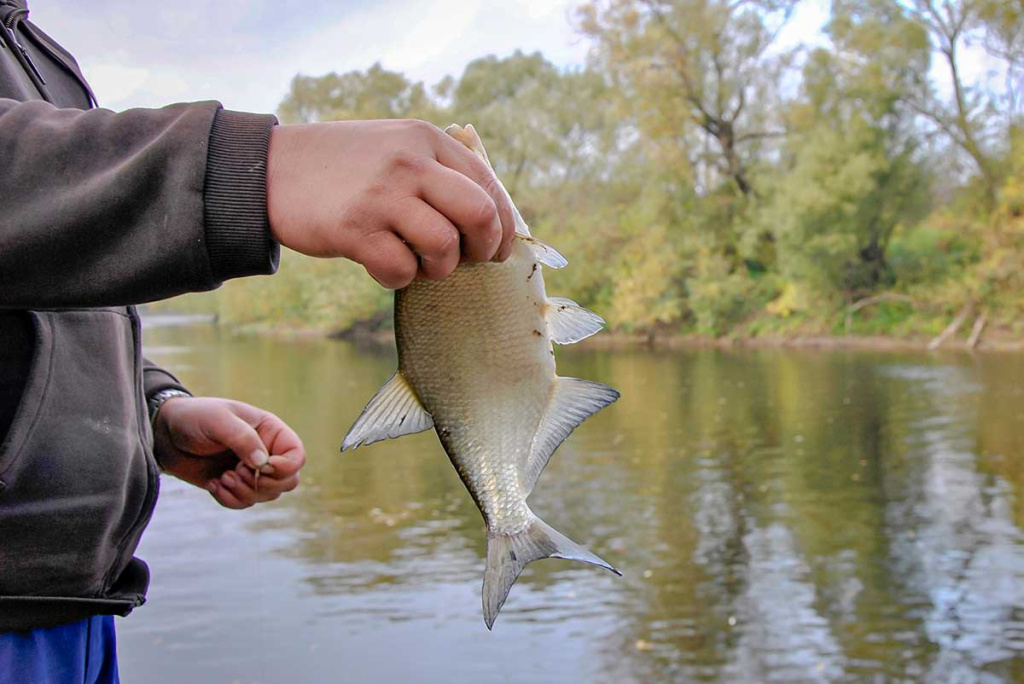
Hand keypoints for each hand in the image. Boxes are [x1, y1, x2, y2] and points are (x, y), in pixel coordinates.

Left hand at [152, 396, 305, 509]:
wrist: (165, 433)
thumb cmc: (194, 417)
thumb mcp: (218, 420)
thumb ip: (242, 438)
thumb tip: (263, 463)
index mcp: (270, 432)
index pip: (297, 456)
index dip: (286, 466)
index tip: (262, 466)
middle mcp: (266, 452)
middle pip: (288, 481)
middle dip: (263, 484)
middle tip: (237, 471)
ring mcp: (251, 471)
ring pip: (267, 495)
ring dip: (244, 492)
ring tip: (223, 477)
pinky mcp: (234, 486)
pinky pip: (245, 503)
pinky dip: (230, 500)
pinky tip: (214, 484)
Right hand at [266, 119, 516, 288]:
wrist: (270, 170)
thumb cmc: (343, 168)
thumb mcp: (395, 147)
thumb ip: (438, 171)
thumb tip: (492, 218)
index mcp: (425, 139)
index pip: (488, 184)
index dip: (504, 225)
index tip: (498, 248)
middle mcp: (409, 162)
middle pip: (479, 214)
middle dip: (485, 247)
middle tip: (469, 260)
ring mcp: (381, 195)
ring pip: (444, 247)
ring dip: (438, 268)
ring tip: (417, 261)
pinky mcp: (354, 229)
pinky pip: (401, 270)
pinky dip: (399, 278)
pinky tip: (383, 266)